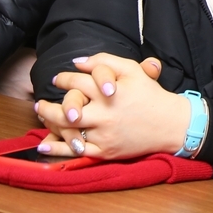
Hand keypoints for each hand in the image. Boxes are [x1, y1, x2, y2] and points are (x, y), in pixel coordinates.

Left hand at [34, 54, 176, 159]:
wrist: (171, 124)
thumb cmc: (151, 95)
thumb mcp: (132, 70)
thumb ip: (105, 60)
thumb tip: (77, 61)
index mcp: (109, 92)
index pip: (77, 82)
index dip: (64, 79)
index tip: (58, 80)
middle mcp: (104, 114)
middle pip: (67, 109)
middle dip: (49, 106)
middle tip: (41, 103)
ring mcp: (104, 134)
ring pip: (68, 130)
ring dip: (50, 123)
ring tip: (42, 117)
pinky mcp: (106, 151)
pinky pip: (76, 151)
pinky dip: (57, 148)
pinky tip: (44, 144)